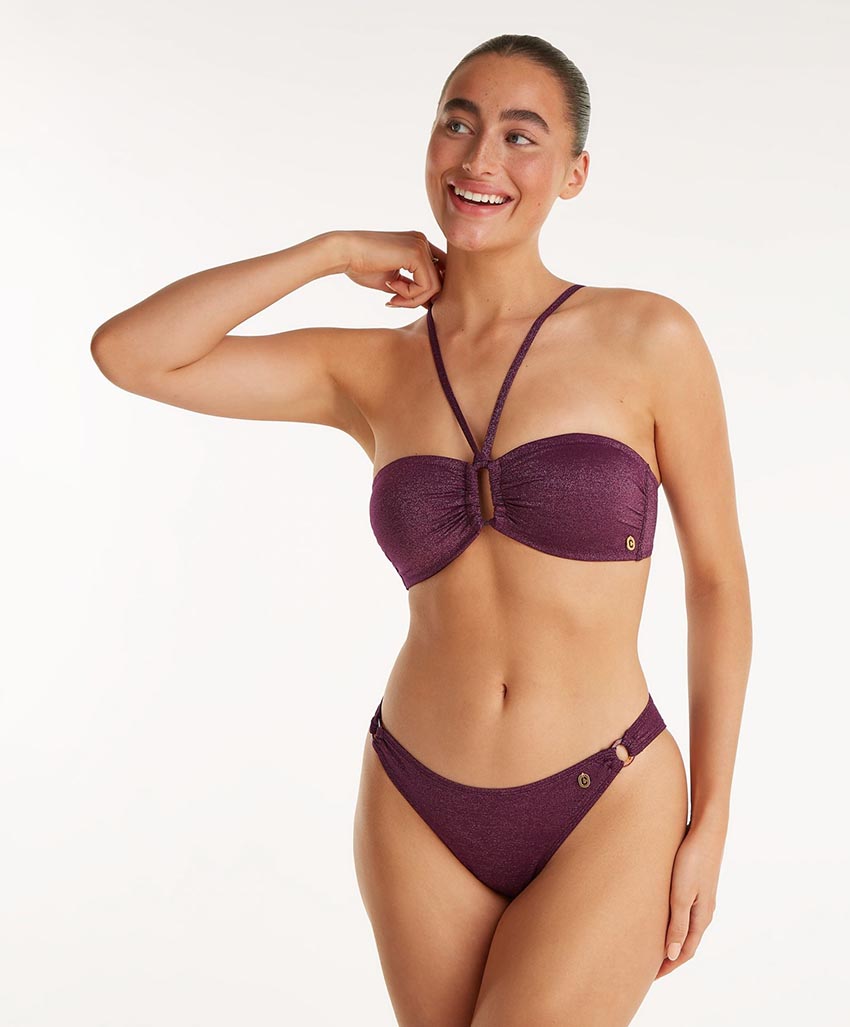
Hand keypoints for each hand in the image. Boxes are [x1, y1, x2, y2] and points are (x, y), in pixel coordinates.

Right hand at [338, 230, 445, 308]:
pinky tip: (391, 289)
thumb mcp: (393, 281)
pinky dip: (410, 295)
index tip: (401, 300)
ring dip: (413, 300)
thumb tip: (431, 304)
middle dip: (420, 300)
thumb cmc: (361, 267)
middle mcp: (423, 242)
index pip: (438, 274)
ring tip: (392, 297)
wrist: (342, 252)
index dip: (425, 293)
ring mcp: (421, 245)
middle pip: (440, 282)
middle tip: (396, 302)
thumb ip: (412, 288)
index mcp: (418, 245)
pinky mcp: (416, 253)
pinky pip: (426, 286)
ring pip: (435, 286)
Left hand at [655, 820, 724, 978]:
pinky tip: (660, 915)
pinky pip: (684, 911)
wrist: (707, 829)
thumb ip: (677, 924)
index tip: (650, 976)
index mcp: (702, 917)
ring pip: (685, 926)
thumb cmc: (692, 860)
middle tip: (648, 967)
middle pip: (686, 942)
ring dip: (671, 939)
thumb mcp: (681, 894)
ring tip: (652, 945)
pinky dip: (672, 921)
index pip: (685, 951)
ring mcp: (702, 897)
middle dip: (669, 957)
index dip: (668, 966)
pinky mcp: (695, 883)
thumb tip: (672, 955)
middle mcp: (704, 910)